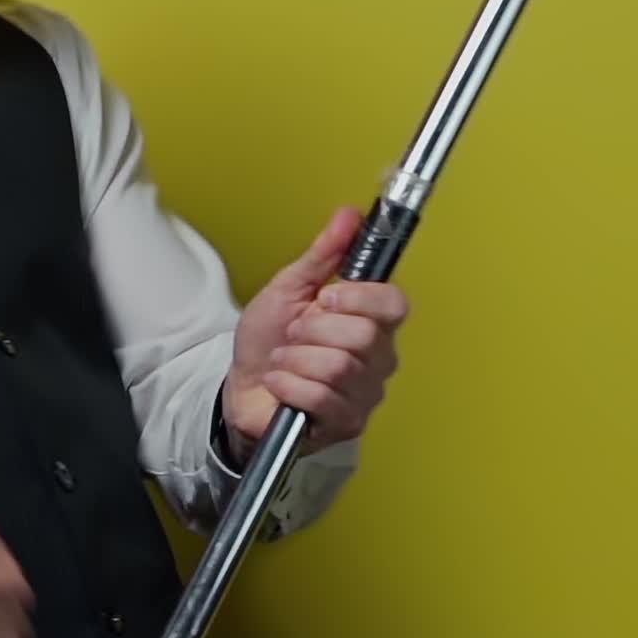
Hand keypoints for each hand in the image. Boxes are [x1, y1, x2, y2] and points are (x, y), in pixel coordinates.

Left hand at [222, 207, 408, 454]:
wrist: (243, 384)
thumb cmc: (269, 337)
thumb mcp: (289, 287)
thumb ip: (324, 253)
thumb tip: (350, 213)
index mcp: (371, 319)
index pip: (395, 303)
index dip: (359, 297)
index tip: (324, 297)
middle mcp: (378, 357)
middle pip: (364, 335)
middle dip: (312, 330)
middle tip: (293, 333)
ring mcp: (365, 392)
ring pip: (339, 366)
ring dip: (295, 358)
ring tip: (283, 359)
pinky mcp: (346, 423)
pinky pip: (321, 398)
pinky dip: (288, 384)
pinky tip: (280, 383)